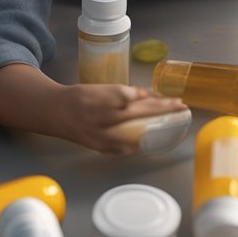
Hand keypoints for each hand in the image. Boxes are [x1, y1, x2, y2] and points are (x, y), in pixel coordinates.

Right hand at [48, 83, 186, 154]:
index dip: (150, 97)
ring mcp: (103, 136)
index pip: (129, 97)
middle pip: (137, 114)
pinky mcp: (103, 148)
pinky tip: (155, 135)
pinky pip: (129, 145)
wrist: (56, 114)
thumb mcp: (99, 88)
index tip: (170, 98)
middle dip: (162, 110)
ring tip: (174, 120)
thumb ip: (123, 93)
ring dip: (158, 126)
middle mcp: (101, 119)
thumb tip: (146, 96)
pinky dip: (142, 139)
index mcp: (99, 99)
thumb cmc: (80, 98)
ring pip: (137, 132)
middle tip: (180, 106)